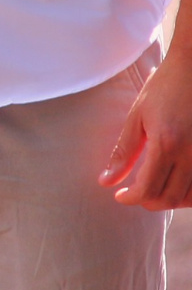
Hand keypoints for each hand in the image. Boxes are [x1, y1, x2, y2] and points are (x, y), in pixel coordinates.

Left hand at [102, 52, 191, 208]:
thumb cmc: (165, 88)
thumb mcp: (137, 117)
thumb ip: (124, 152)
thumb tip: (106, 181)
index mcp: (167, 144)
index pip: (148, 190)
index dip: (131, 198)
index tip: (120, 196)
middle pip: (169, 198)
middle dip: (148, 201)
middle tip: (134, 193)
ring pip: (190, 197)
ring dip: (170, 199)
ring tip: (154, 188)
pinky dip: (189, 192)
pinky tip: (177, 183)